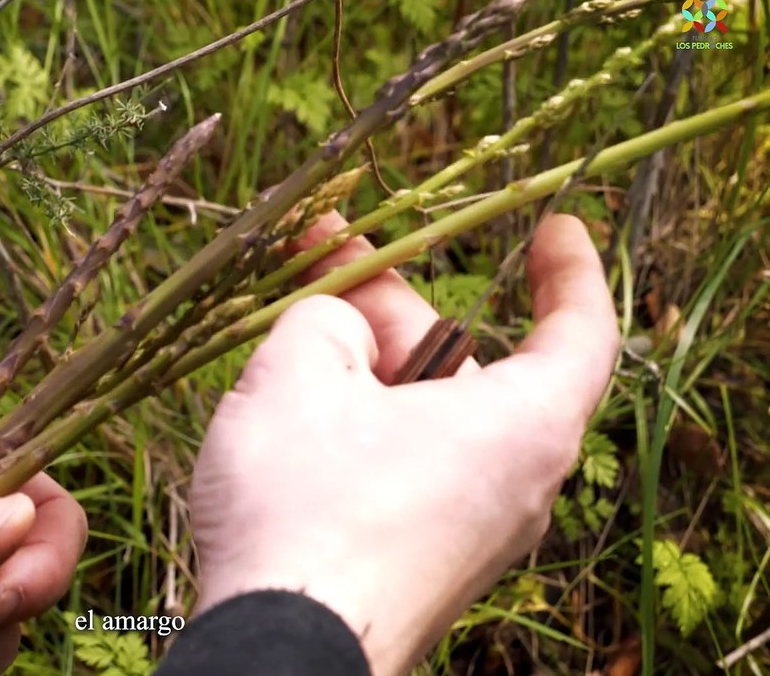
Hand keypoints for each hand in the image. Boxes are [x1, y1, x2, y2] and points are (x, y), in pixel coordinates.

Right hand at [187, 213, 618, 674]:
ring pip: (422, 415)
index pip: (579, 332)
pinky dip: (359, 420)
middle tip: (326, 247)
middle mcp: (513, 483)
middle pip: (466, 364)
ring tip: (289, 320)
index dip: (567, 271)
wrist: (280, 651)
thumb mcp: (298, 372)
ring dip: (363, 360)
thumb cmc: (303, 504)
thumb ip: (324, 316)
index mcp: (521, 426)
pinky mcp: (419, 561)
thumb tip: (338, 328)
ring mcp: (466, 530)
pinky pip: (402, 466)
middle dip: (392, 302)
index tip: (550, 226)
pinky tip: (292, 405)